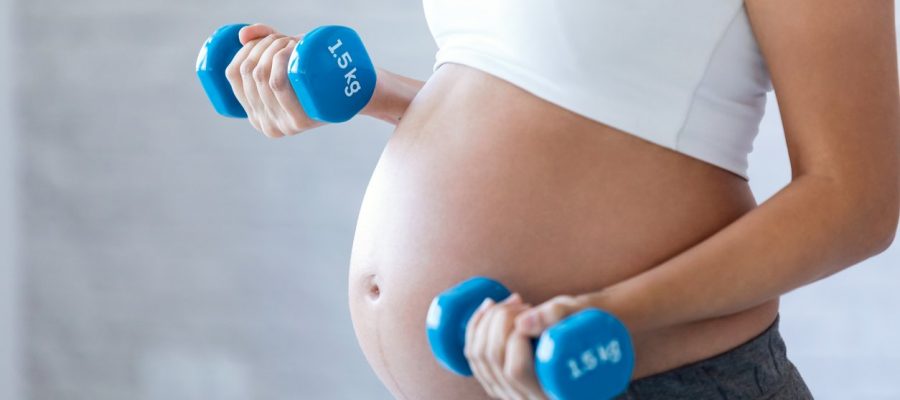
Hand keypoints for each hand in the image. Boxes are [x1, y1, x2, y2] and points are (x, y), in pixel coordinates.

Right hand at [225, 24, 323, 137]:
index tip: (265, 39)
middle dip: (265, 44)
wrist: (354, 94)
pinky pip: (278, 84)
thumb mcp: (286, 60)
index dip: (245, 49)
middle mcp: (265, 125)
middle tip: (286, 39)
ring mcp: (283, 125)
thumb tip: (242, 35)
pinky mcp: (300, 121)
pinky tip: (291, 49)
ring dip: (274, 48)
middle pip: (250, 72)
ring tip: (293, 43)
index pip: (233, 74)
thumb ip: (262, 42)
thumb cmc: (315, 75)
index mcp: (254, 115)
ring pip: (263, 76)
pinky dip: (280, 59)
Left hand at [465, 293, 590, 399]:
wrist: (600, 340)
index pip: (516, 370)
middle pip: (493, 361)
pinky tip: (487, 308)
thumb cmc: (595, 327)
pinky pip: (474, 359)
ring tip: (512, 303)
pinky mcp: (500, 381)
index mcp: (555, 392)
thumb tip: (523, 321)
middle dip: (498, 320)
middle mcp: (530, 399)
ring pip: (479, 358)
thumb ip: (558, 315)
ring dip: (486, 321)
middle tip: (521, 302)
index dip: (514, 335)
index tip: (530, 309)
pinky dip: (474, 329)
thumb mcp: (584, 316)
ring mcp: (511, 393)